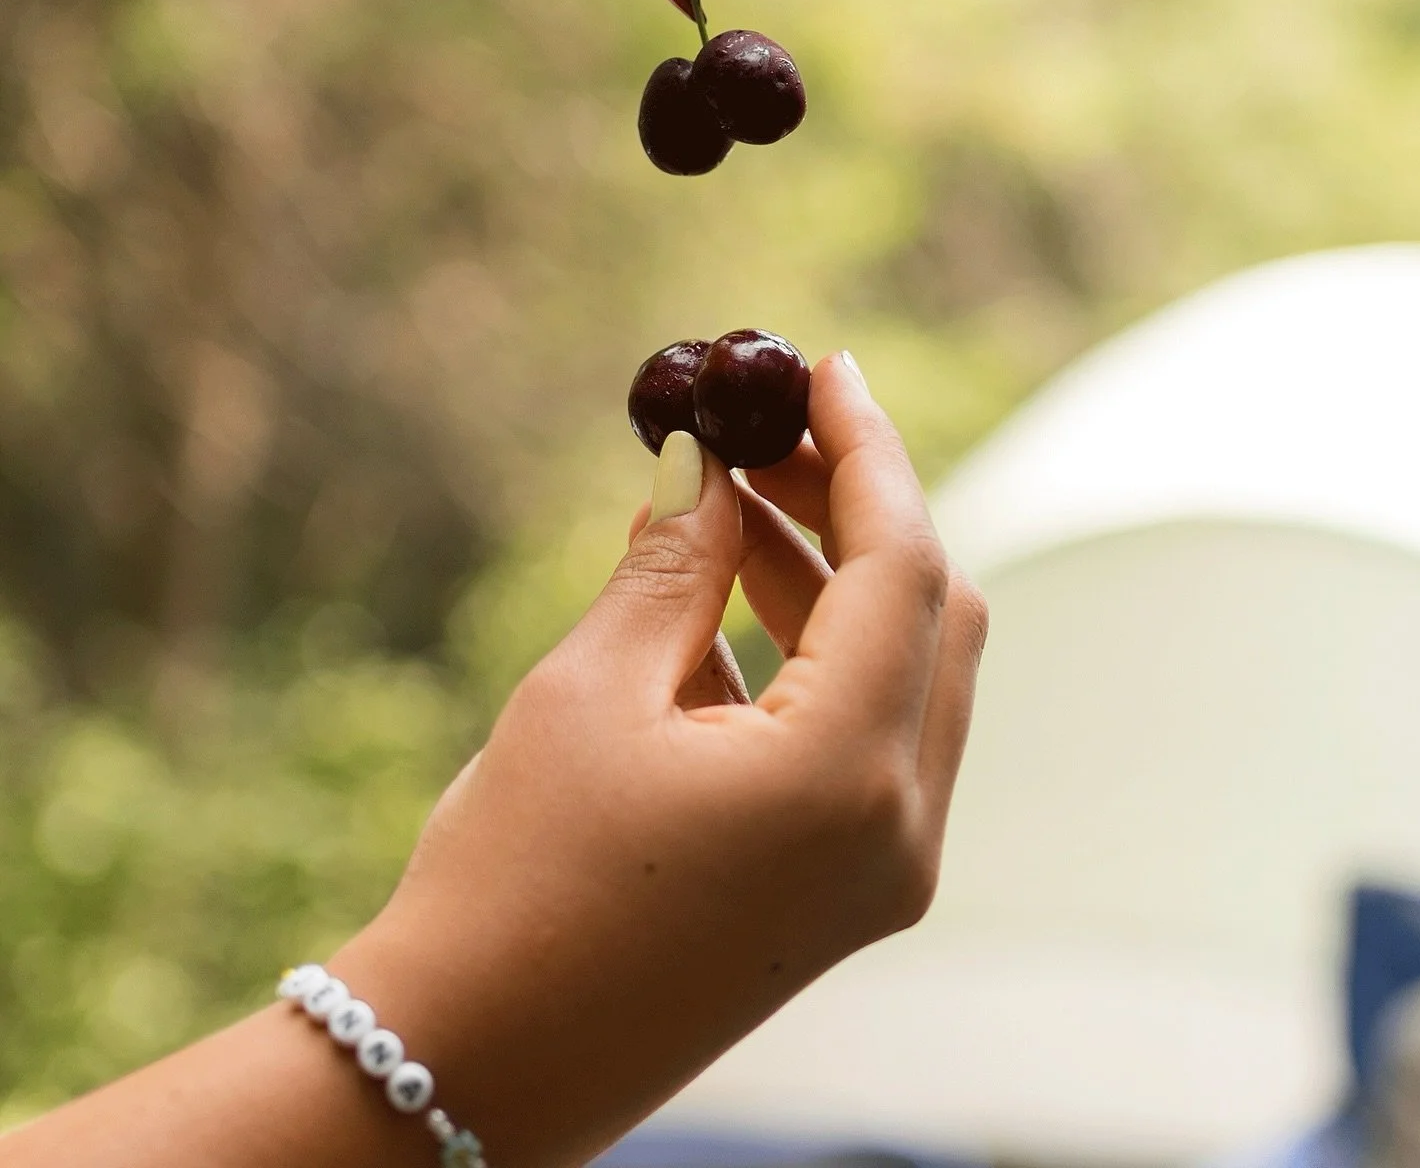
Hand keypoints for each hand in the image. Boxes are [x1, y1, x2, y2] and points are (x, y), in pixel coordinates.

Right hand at [336, 351, 987, 1167]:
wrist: (470, 1071)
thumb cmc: (513, 881)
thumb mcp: (590, 691)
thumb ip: (674, 562)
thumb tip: (707, 464)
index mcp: (848, 778)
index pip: (903, 565)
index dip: (866, 449)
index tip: (821, 366)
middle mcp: (899, 832)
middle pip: (930, 615)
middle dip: (856, 507)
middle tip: (768, 433)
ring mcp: (882, 874)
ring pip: (904, 674)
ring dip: (832, 578)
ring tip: (732, 499)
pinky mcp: (845, 895)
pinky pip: (867, 738)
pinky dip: (815, 656)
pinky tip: (726, 601)